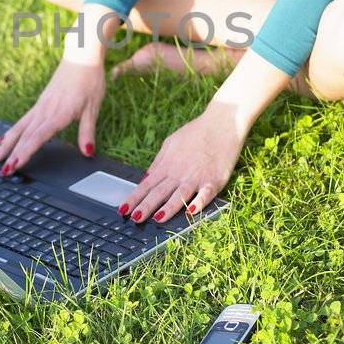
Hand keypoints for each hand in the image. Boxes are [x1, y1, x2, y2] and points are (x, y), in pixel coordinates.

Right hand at [0, 52, 105, 173]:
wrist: (81, 57)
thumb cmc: (89, 80)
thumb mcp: (93, 108)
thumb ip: (87, 132)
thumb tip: (88, 152)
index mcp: (57, 113)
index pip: (37, 137)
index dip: (25, 153)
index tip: (14, 166)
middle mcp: (44, 111)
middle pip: (23, 136)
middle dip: (11, 155)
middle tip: (0, 171)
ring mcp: (39, 107)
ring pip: (18, 129)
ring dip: (6, 145)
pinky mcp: (39, 104)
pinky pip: (21, 121)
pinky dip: (11, 133)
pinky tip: (3, 140)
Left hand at [121, 103, 247, 224]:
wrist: (221, 123)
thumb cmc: (195, 134)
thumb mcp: (170, 144)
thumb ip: (158, 163)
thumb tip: (144, 180)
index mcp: (167, 165)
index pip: (146, 185)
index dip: (134, 198)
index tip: (123, 210)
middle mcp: (179, 173)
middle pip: (159, 193)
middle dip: (145, 207)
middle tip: (134, 219)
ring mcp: (196, 177)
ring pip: (180, 195)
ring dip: (168, 208)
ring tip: (157, 219)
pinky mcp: (214, 180)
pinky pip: (205, 194)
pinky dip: (199, 203)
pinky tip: (191, 212)